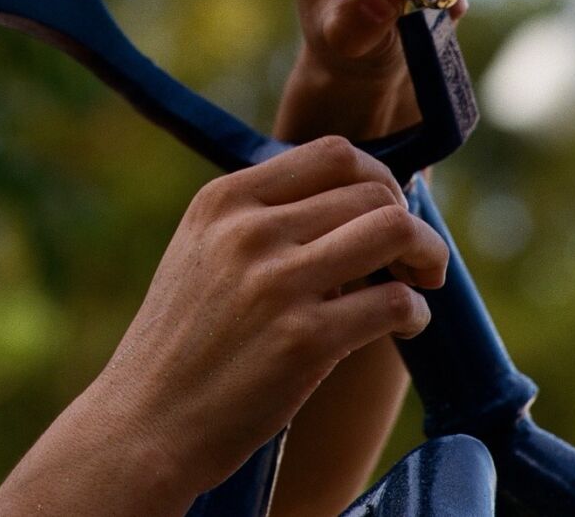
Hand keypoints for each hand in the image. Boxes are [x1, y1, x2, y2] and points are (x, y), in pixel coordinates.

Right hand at [0, 138, 445, 516]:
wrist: (147, 421)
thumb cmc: (183, 342)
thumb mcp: (201, 251)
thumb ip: (258, 219)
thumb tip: (347, 205)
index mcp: (224, 199)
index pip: (332, 153)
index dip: (378, 179)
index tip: (386, 211)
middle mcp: (251, 228)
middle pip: (370, 191)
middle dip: (408, 219)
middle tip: (413, 257)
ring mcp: (278, 283)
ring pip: (392, 230)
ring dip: (426, 254)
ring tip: (421, 282)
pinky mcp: (305, 341)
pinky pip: (394, 302)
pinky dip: (416, 311)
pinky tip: (405, 326)